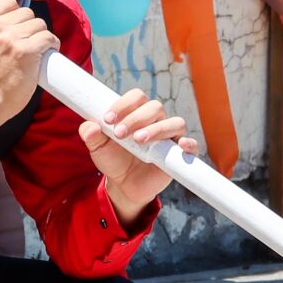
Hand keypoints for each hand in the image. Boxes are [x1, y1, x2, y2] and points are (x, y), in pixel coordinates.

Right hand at [0, 0, 56, 133]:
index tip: (18, 29)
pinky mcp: (27, 51)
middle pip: (27, 12)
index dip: (17, 16)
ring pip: (40, 24)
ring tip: (36, 50)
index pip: (9, 2)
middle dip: (30, 27)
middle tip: (27, 43)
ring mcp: (11, 38)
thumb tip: (7, 12)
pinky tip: (46, 53)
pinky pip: (49, 37)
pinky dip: (52, 45)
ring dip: (41, 36)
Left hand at [81, 87, 197, 218]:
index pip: (136, 97)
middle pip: (155, 107)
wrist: (124, 185)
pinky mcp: (178, 154)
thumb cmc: (113, 159)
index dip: (123, 105)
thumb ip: (90, 135)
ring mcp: (169, 136)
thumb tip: (91, 126)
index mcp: (137, 112)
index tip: (108, 119)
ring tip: (138, 141)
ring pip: (174, 122)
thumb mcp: (97, 148)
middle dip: (136, 118)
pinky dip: (189, 143)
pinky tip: (180, 146)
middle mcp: (156, 120)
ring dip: (157, 129)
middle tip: (119, 134)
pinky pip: (191, 145)